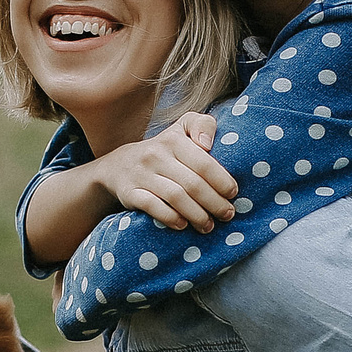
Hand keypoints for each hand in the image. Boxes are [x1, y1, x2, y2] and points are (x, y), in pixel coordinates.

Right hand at [92, 114, 238, 233]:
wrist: (118, 166)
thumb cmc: (163, 150)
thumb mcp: (181, 129)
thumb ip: (202, 125)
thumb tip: (209, 144)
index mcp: (173, 139)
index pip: (204, 163)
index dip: (222, 181)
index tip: (233, 193)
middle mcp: (156, 154)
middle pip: (193, 184)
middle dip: (214, 203)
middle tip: (227, 214)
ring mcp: (141, 174)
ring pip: (176, 197)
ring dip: (197, 214)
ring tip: (208, 225)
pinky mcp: (129, 192)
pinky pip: (152, 206)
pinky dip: (170, 217)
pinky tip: (183, 225)